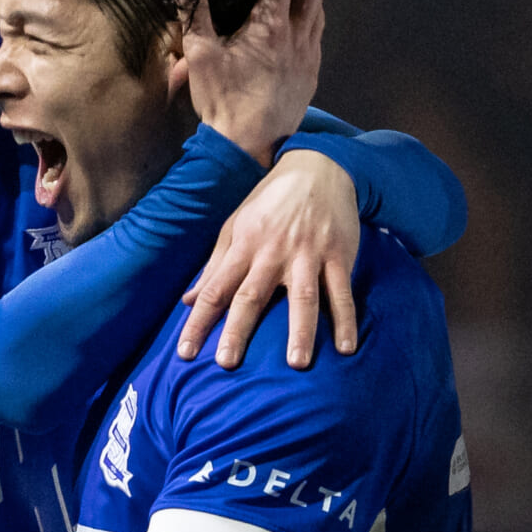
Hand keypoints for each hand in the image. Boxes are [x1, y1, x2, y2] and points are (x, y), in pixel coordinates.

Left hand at [177, 150, 361, 368]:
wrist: (318, 168)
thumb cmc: (270, 202)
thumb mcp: (235, 226)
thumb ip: (214, 266)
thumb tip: (187, 300)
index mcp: (243, 246)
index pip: (214, 290)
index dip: (198, 321)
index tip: (185, 353)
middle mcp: (273, 253)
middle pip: (251, 296)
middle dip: (238, 330)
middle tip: (226, 363)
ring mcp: (308, 255)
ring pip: (302, 297)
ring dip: (300, 331)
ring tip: (296, 363)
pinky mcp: (338, 256)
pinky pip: (342, 292)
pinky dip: (345, 320)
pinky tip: (346, 348)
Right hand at [180, 0, 325, 163]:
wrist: (249, 144)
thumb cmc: (223, 100)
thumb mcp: (199, 54)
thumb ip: (193, 11)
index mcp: (270, 25)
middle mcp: (297, 35)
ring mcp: (308, 55)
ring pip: (320, 12)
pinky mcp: (311, 74)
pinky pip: (319, 36)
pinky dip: (316, 18)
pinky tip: (309, 19)